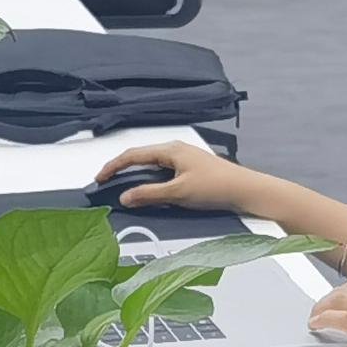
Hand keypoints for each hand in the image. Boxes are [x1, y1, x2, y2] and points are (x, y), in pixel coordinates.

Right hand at [95, 135, 260, 212]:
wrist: (246, 190)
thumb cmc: (217, 186)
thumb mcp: (177, 193)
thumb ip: (149, 195)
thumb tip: (125, 197)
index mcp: (170, 150)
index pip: (133, 155)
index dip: (113, 167)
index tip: (100, 178)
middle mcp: (176, 151)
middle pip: (141, 158)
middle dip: (123, 170)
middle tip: (108, 182)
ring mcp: (184, 160)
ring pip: (153, 166)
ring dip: (138, 177)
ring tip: (125, 188)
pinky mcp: (191, 170)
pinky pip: (164, 173)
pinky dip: (152, 181)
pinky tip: (151, 192)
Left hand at [305, 277, 346, 346]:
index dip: (338, 294)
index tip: (329, 304)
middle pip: (346, 290)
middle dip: (326, 301)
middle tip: (317, 313)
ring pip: (341, 301)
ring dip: (322, 309)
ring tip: (315, 320)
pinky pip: (343, 320)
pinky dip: (324, 320)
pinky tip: (317, 325)